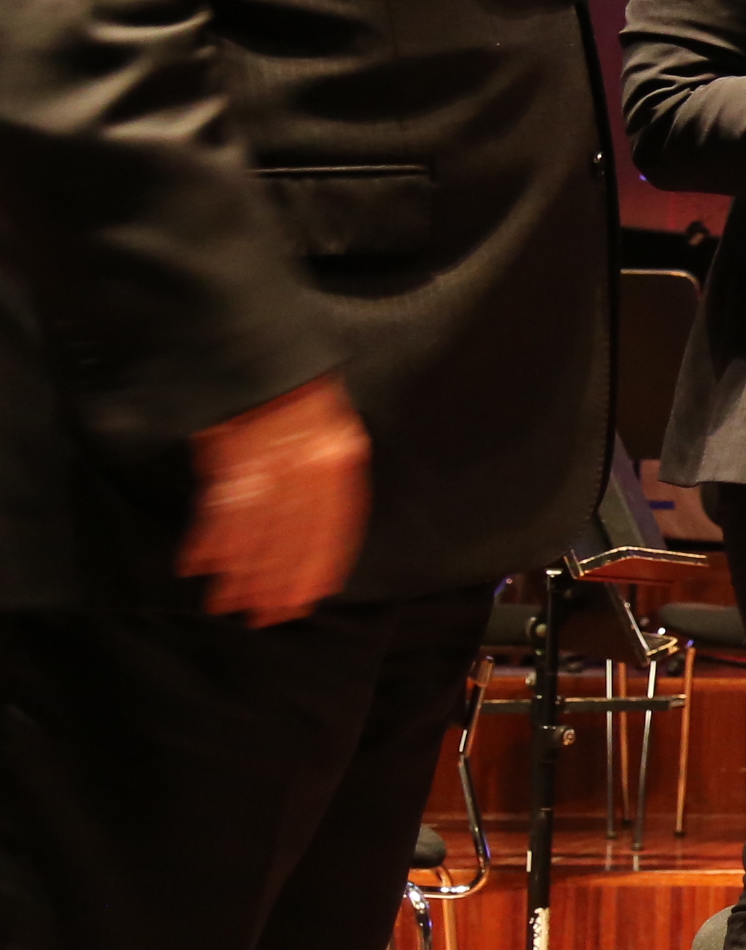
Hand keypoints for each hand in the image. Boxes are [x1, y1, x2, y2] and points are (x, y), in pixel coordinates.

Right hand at [181, 375, 368, 626]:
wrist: (251, 332)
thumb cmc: (291, 381)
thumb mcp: (325, 421)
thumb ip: (322, 467)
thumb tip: (310, 522)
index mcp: (341, 452)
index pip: (336, 523)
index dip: (320, 564)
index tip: (308, 599)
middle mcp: (312, 459)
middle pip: (296, 533)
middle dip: (278, 579)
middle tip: (265, 617)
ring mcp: (271, 455)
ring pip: (259, 527)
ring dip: (242, 569)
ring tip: (227, 602)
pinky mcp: (232, 449)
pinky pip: (224, 504)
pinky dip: (212, 537)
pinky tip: (201, 564)